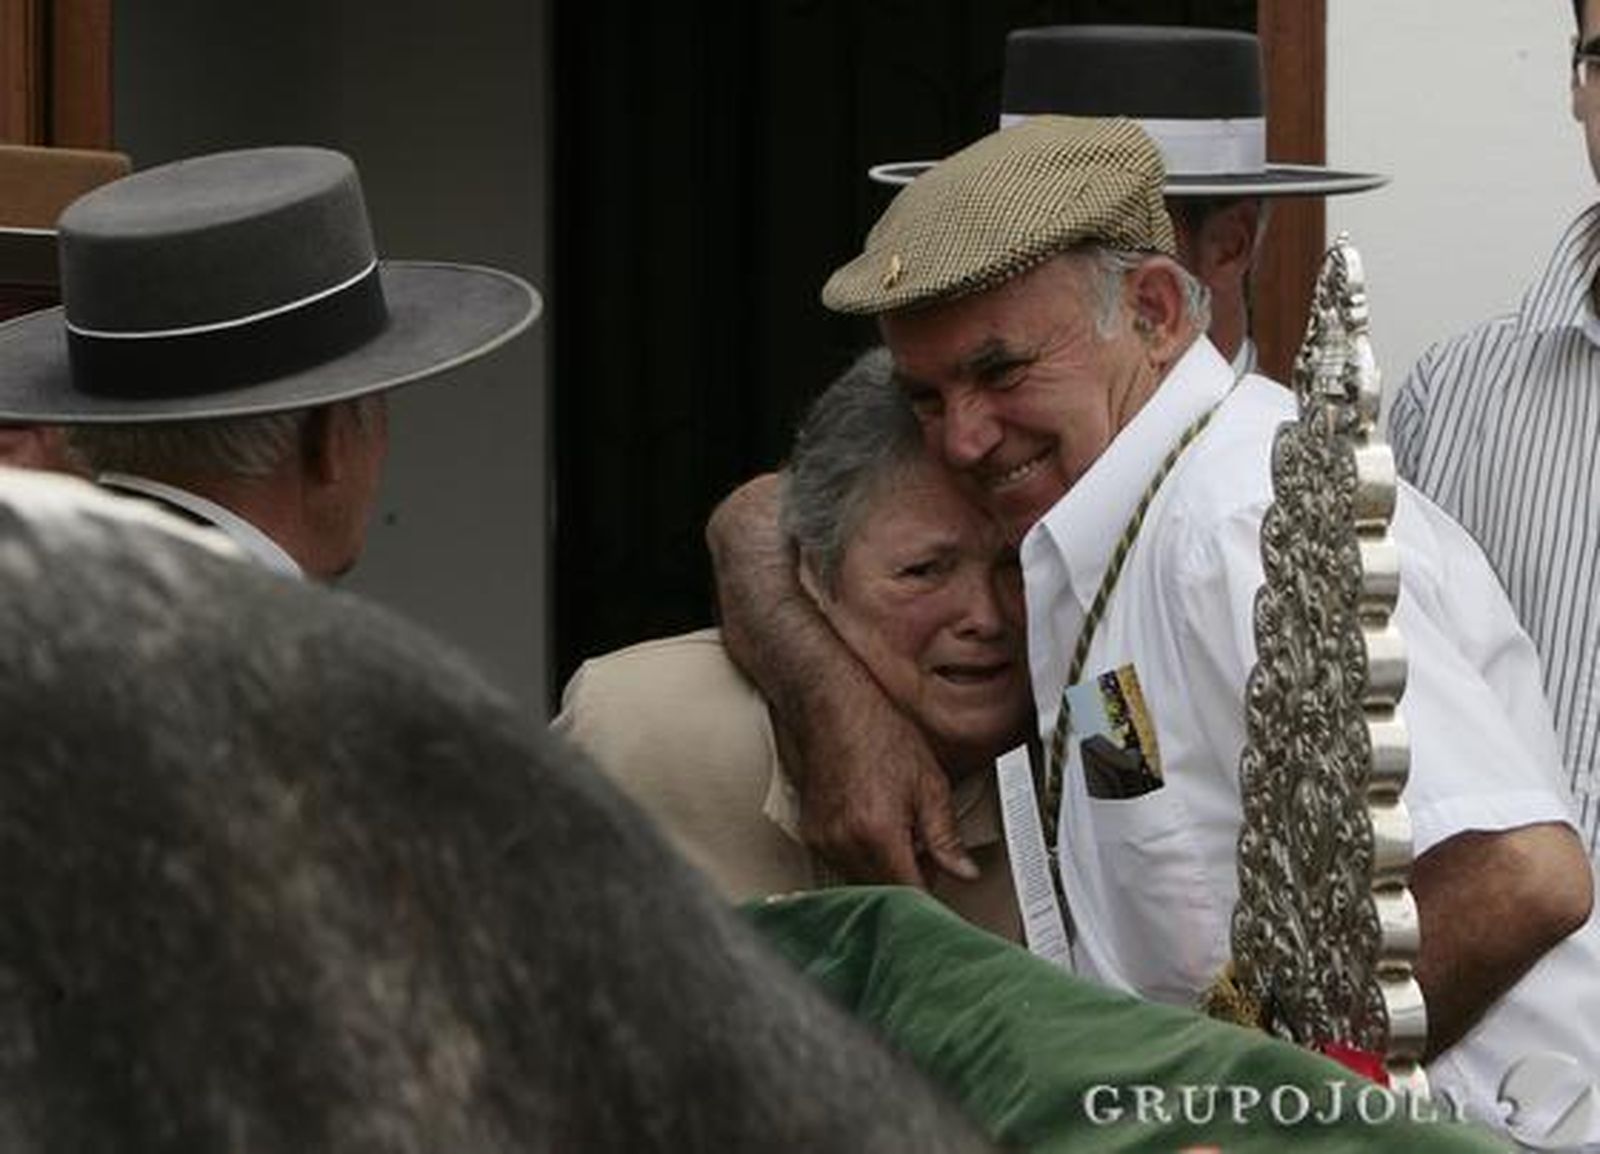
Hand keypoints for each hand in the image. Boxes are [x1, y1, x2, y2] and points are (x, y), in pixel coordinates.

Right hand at [708, 471, 979, 887]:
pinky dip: (865, 855)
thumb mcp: (928, 782)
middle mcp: (844, 843)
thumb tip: (963, 873)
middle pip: (886, 893)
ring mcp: (822, 839)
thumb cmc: (879, 731)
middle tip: (933, 858)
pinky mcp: (810, 831)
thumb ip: (944, 836)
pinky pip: (843, 862)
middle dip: (912, 882)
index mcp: (879, 833)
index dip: (935, 898)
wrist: (827, 699)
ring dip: (888, 869)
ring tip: (905, 833)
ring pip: (863, 880)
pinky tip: (878, 826)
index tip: (950, 893)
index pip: (911, 894)